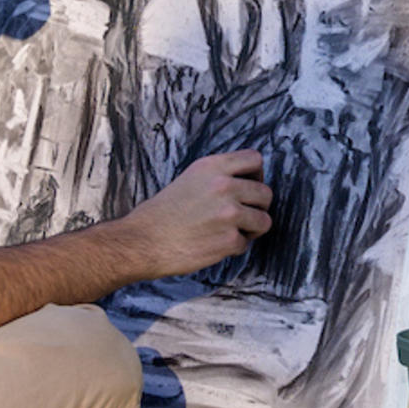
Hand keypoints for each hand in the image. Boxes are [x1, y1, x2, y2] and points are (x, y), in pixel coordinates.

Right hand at [122, 151, 272, 276]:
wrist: (142, 241)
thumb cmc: (162, 213)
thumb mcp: (189, 179)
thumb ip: (218, 176)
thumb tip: (248, 181)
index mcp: (212, 166)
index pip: (255, 159)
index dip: (256, 175)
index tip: (248, 187)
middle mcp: (223, 186)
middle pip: (266, 193)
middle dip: (257, 207)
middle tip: (241, 216)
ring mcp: (228, 213)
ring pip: (264, 220)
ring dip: (251, 229)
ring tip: (230, 231)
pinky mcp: (229, 240)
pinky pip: (246, 244)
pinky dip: (233, 247)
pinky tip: (214, 244)